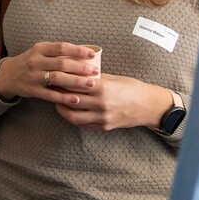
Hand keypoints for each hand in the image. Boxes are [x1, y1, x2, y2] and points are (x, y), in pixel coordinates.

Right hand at [0, 41, 99, 104]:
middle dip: (81, 68)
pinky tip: (77, 99)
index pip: (61, 47)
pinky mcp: (33, 90)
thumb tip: (84, 52)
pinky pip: (51, 95)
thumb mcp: (40, 52)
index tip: (92, 54)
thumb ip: (57, 52)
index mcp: (40, 49)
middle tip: (95, 71)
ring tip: (91, 84)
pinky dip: (64, 97)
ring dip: (76, 82)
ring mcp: (33, 76)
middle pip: (62, 64)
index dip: (77, 50)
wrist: (8, 75)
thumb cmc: (31, 62)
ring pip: (58, 78)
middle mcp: (35, 61)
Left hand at [55, 75, 173, 131]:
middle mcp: (100, 104)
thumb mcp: (113, 78)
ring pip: (72, 116)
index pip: (74, 84)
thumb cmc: (132, 88)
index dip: (61, 80)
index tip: (53, 75)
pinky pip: (82, 124)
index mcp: (102, 88)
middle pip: (70, 100)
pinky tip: (68, 111)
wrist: (148, 106)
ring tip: (56, 101)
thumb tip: (77, 72)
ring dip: (61, 109)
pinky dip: (73, 117)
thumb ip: (95, 77)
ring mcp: (101, 118)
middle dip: (57, 93)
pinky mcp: (103, 127)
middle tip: (50, 87)